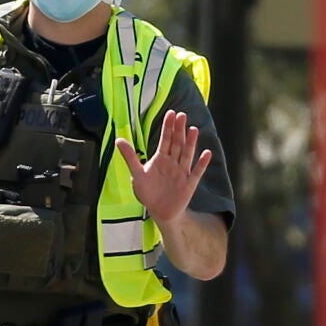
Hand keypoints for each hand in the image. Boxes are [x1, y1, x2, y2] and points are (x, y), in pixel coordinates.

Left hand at [115, 110, 212, 225]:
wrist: (159, 212)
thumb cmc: (148, 192)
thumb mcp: (137, 173)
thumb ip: (130, 156)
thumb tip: (118, 139)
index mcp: (160, 158)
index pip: (165, 139)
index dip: (168, 127)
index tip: (171, 113)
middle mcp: (172, 163)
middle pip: (177, 143)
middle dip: (179, 130)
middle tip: (182, 115)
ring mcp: (182, 172)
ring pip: (187, 155)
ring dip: (191, 143)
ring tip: (193, 130)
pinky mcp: (189, 184)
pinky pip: (196, 172)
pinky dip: (202, 163)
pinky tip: (207, 153)